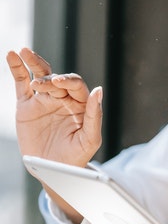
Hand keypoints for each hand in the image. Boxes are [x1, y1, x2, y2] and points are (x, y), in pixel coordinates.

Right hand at [6, 48, 102, 167]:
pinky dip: (17, 68)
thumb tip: (99, 90)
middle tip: (43, 84)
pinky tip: (13, 55)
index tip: (58, 83)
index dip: (68, 81)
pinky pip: (21, 83)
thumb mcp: (89, 140)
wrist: (53, 172)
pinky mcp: (26, 105)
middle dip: (49, 77)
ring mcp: (44, 100)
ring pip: (39, 75)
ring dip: (33, 62)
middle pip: (56, 78)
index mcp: (80, 103)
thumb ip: (95, 115)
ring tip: (24, 51)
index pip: (75, 85)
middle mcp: (62, 98)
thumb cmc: (75, 157)